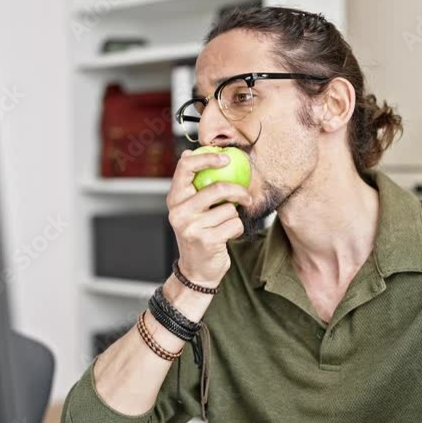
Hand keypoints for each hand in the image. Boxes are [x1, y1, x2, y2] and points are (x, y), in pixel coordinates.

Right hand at [166, 150, 252, 288]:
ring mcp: (191, 227)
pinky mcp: (206, 240)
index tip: (226, 158)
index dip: (207, 158)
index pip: (185, 167)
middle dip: (238, 191)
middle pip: (216, 189)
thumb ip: (192, 186)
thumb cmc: (197, 234)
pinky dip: (236, 229)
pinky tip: (227, 236)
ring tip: (224, 225)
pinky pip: (234, 224)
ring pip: (229, 209)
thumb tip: (190, 152)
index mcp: (174, 199)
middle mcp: (179, 212)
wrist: (196, 270)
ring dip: (233, 216)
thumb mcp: (189, 209)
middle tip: (246, 196)